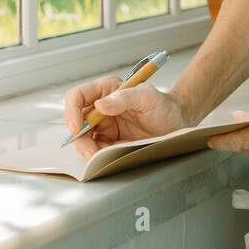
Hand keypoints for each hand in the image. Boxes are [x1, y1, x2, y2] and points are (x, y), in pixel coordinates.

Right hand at [62, 76, 189, 158]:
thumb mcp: (147, 97)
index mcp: (106, 90)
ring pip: (83, 139)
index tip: (76, 128)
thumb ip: (125, 98)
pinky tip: (109, 158)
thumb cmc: (163, 106)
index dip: (71, 111)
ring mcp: (104, 125)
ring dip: (88, 150)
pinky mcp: (109, 141)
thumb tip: (100, 105)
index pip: (77, 96)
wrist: (176, 123)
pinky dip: (97, 156)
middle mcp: (101, 107)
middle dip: (79, 138)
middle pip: (76, 121)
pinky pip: (95, 150)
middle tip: (91, 152)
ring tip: (103, 157)